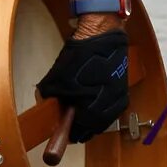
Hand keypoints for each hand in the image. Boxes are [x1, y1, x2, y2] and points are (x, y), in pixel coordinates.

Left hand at [36, 24, 130, 139]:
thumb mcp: (57, 78)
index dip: (70, 132)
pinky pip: (110, 106)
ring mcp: (119, 98)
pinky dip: (99, 106)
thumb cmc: (81, 56)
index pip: (82, 131)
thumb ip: (48, 95)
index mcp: (96, 108)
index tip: (63, 133)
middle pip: (94, 126)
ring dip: (90, 117)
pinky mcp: (122, 88)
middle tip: (69, 124)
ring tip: (78, 112)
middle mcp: (111, 106)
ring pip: (103, 117)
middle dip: (81, 126)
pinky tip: (89, 100)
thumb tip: (43, 105)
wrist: (102, 33)